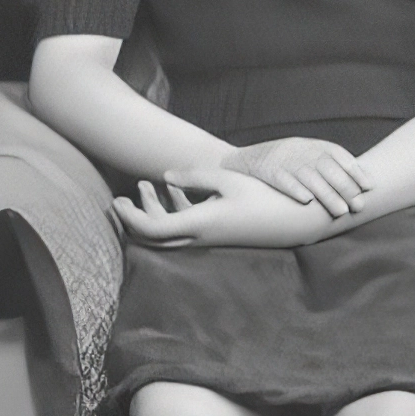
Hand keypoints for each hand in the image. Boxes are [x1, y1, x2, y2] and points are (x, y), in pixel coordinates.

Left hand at [112, 167, 333, 249]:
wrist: (296, 220)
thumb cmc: (265, 196)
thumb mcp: (229, 180)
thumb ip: (194, 177)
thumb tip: (164, 177)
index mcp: (199, 224)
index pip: (152, 230)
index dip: (130, 218)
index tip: (117, 201)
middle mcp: (200, 237)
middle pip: (155, 237)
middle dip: (135, 217)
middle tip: (123, 196)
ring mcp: (208, 238)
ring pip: (169, 233)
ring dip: (154, 211)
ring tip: (145, 185)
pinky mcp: (217, 234)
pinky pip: (185, 228)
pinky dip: (173, 212)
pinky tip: (172, 190)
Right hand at [218, 135, 374, 218]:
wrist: (245, 160)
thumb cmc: (285, 162)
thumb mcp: (306, 155)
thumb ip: (329, 165)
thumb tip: (360, 183)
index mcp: (313, 145)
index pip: (339, 156)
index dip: (355, 171)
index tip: (368, 187)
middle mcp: (300, 151)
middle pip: (328, 169)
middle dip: (345, 188)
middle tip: (358, 206)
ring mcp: (285, 160)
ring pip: (310, 178)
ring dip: (327, 195)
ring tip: (341, 211)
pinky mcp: (269, 171)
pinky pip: (284, 180)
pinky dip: (296, 190)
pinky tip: (307, 201)